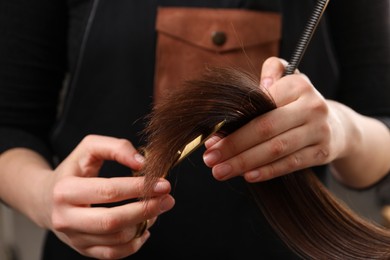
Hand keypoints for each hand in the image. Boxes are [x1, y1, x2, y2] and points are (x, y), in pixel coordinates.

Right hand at [42, 135, 174, 258]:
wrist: (46, 198)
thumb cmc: (73, 171)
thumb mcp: (88, 149)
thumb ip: (116, 147)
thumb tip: (142, 162)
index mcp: (65, 191)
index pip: (108, 191)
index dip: (138, 188)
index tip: (162, 183)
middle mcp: (66, 218)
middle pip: (112, 222)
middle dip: (145, 210)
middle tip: (168, 200)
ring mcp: (73, 238)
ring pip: (116, 240)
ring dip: (143, 224)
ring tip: (156, 209)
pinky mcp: (82, 249)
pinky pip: (113, 254)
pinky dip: (134, 244)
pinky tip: (145, 227)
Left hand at [203, 57, 346, 182]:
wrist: (336, 126)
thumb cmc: (298, 104)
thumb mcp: (286, 81)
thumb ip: (266, 77)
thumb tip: (240, 102)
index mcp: (298, 86)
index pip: (259, 106)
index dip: (233, 124)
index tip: (211, 138)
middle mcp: (312, 107)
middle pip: (265, 128)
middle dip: (234, 146)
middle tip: (209, 159)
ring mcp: (319, 131)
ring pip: (276, 149)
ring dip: (245, 162)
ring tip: (221, 171)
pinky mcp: (322, 153)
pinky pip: (291, 164)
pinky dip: (268, 171)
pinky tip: (247, 175)